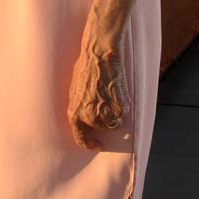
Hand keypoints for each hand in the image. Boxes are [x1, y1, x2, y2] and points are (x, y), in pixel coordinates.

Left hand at [66, 18, 129, 150]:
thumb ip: (79, 105)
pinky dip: (123, 105)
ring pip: (115, 122)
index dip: (90, 144)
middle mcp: (89, 117)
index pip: (81, 139)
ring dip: (115, 112)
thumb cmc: (85, 67)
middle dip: (105, 119)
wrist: (99, 54)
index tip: (97, 144)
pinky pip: (124, 113)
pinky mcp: (119, 107)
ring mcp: (105, 113)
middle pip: (102, 128)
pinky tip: (117, 90)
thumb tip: (84, 115)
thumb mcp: (74, 90)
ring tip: (111, 94)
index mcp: (74, 113)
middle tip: (106, 104)